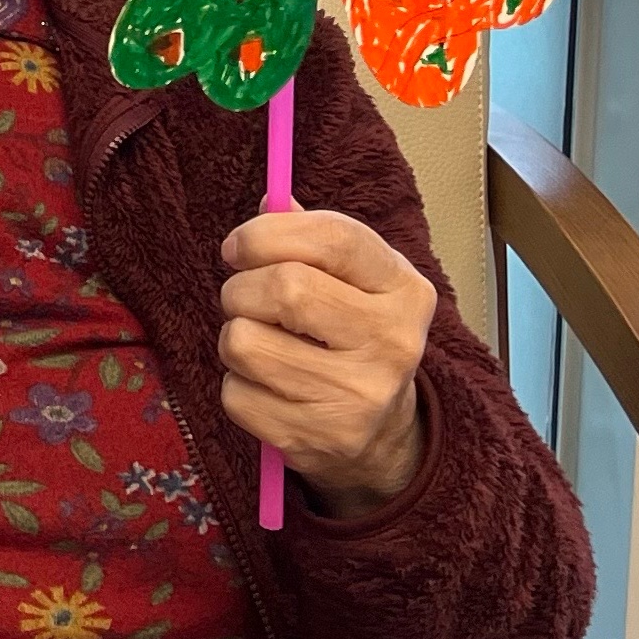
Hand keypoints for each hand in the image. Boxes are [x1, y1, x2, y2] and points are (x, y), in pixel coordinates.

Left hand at [218, 209, 435, 516]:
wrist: (383, 434)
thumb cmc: (352, 337)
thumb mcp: (353, 281)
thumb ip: (313, 238)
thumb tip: (271, 200)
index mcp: (405, 289)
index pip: (334, 238)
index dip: (268, 233)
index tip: (237, 248)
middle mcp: (393, 342)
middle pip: (285, 288)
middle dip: (241, 289)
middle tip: (245, 300)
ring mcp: (360, 395)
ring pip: (244, 342)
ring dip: (234, 338)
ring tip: (264, 346)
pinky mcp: (320, 437)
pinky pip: (235, 394)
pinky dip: (236, 386)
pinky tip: (270, 389)